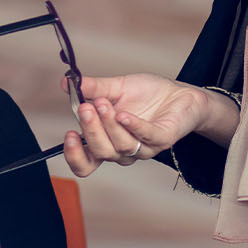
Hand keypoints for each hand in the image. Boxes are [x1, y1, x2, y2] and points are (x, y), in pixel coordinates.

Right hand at [62, 73, 226, 177]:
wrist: (179, 93)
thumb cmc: (148, 94)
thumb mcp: (115, 87)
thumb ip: (92, 88)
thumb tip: (67, 84)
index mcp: (107, 142)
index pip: (87, 163)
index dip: (75, 155)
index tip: (68, 135)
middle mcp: (123, 150)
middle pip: (101, 152)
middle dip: (91, 130)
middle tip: (85, 108)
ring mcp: (144, 148)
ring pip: (122, 146)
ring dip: (109, 124)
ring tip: (104, 102)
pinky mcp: (163, 140)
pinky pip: (147, 136)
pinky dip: (133, 126)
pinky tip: (124, 115)